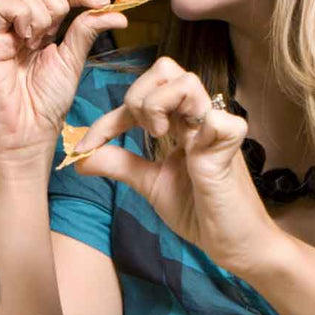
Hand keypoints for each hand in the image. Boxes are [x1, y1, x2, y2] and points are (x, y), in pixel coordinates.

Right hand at [0, 0, 126, 173]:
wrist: (27, 134)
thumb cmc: (46, 105)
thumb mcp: (73, 61)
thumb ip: (86, 31)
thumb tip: (114, 12)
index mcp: (44, 29)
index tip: (103, 2)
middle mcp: (23, 25)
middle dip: (59, 0)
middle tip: (58, 33)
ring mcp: (6, 31)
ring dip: (42, 11)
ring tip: (39, 42)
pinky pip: (2, 5)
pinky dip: (21, 15)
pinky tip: (27, 38)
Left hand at [74, 57, 280, 274]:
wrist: (233, 245)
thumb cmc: (200, 211)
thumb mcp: (150, 183)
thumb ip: (120, 165)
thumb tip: (81, 158)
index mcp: (179, 124)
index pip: (140, 97)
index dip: (107, 120)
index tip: (85, 146)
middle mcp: (197, 118)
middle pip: (165, 69)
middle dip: (137, 97)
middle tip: (141, 134)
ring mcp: (216, 128)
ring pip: (186, 81)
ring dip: (160, 105)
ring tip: (161, 137)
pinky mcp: (233, 147)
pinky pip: (218, 119)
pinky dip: (199, 131)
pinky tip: (193, 155)